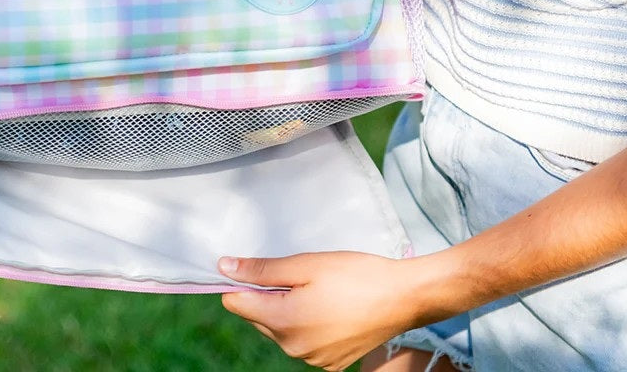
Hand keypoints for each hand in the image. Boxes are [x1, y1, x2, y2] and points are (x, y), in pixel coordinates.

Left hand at [219, 252, 419, 370]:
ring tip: (317, 288)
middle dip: (267, 294)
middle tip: (297, 273)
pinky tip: (328, 305)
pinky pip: (302, 341)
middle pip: (258, 317)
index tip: (255, 266)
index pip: (236, 303)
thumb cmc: (354, 274)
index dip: (239, 281)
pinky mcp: (330, 364)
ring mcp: (313, 360)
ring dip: (286, 309)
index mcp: (284, 323)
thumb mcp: (304, 264)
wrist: (402, 298)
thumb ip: (261, 270)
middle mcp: (294, 349)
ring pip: (279, 330)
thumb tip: (224, 267)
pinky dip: (306, 323)